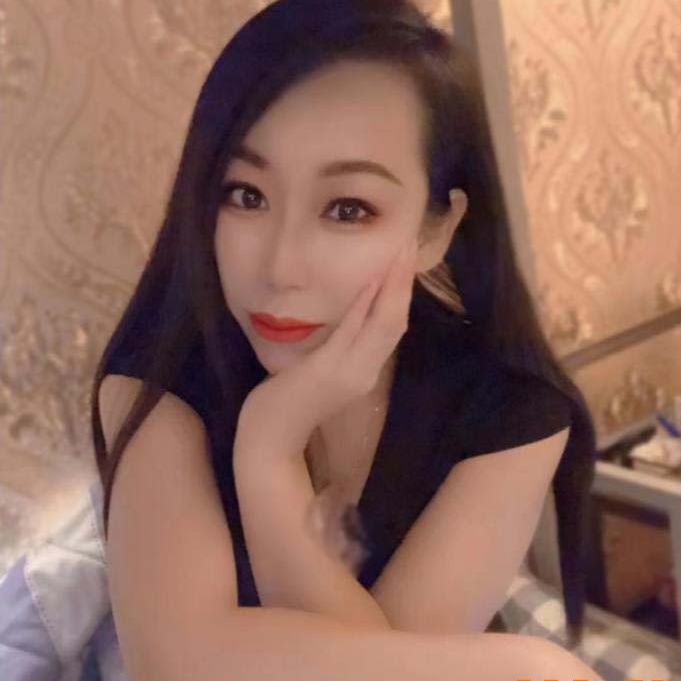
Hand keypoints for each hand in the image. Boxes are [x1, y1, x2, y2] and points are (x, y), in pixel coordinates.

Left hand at [236, 237, 418, 458]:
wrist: (269, 437)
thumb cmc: (288, 402)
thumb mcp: (319, 367)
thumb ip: (338, 344)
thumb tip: (350, 312)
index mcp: (364, 369)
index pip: (393, 325)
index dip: (403, 291)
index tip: (406, 258)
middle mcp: (365, 371)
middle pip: (397, 320)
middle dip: (405, 280)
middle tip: (411, 242)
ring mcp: (350, 372)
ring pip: (384, 323)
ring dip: (394, 284)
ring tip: (402, 252)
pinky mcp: (329, 370)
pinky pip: (353, 331)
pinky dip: (365, 304)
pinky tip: (373, 280)